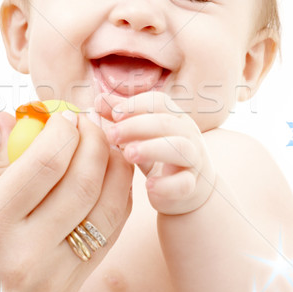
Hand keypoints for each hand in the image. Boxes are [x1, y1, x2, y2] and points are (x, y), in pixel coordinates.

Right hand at [0, 109, 132, 291]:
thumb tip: (8, 120)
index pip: (45, 163)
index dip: (63, 130)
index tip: (64, 115)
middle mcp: (24, 254)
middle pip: (83, 182)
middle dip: (93, 141)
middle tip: (88, 123)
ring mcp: (52, 277)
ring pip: (108, 210)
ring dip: (116, 168)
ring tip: (106, 146)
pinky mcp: (68, 291)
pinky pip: (108, 238)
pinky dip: (118, 201)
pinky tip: (112, 180)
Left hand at [96, 91, 215, 214]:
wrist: (188, 190)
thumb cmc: (158, 156)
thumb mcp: (140, 136)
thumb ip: (122, 118)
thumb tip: (99, 100)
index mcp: (174, 117)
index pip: (159, 102)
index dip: (136, 105)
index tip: (114, 114)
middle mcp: (187, 134)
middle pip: (166, 122)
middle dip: (136, 126)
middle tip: (112, 135)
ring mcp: (193, 159)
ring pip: (180, 148)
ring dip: (152, 148)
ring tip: (127, 154)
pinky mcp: (193, 185)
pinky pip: (184, 183)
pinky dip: (167, 184)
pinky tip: (148, 186)